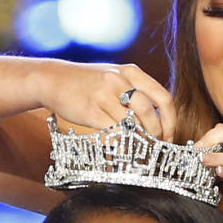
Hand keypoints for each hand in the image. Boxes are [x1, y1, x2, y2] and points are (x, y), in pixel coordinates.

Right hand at [36, 61, 175, 140]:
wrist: (52, 79)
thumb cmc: (87, 82)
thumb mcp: (115, 76)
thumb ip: (136, 91)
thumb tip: (158, 119)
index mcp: (131, 72)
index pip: (162, 98)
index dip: (170, 121)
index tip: (169, 136)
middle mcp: (119, 81)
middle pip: (149, 113)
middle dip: (156, 134)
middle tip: (155, 146)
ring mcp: (104, 96)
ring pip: (132, 124)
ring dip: (140, 141)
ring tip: (141, 149)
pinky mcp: (91, 111)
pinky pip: (114, 132)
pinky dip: (122, 144)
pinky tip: (124, 150)